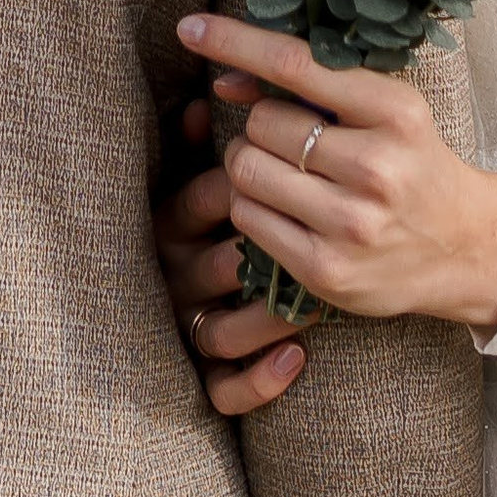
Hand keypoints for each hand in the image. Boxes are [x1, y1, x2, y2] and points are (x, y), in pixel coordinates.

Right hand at [152, 95, 311, 412]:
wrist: (314, 273)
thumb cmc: (243, 211)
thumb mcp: (209, 176)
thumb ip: (209, 143)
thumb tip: (199, 107)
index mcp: (172, 221)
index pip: (204, 203)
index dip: (248, 191)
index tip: (304, 177)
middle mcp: (177, 275)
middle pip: (217, 267)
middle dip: (265, 256)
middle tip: (325, 240)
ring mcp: (195, 325)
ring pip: (221, 332)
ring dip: (268, 317)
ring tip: (315, 303)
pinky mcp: (213, 377)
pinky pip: (225, 390)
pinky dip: (259, 380)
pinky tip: (296, 358)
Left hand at [178, 11, 496, 331]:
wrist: (466, 247)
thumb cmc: (415, 164)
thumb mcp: (384, 111)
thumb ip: (312, 88)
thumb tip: (224, 81)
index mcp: (395, 111)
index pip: (297, 65)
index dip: (235, 41)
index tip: (190, 27)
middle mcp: (375, 167)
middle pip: (261, 123)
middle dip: (261, 126)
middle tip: (294, 142)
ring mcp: (350, 223)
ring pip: (246, 170)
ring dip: (250, 166)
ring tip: (288, 176)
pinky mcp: (326, 270)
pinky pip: (247, 219)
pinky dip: (252, 208)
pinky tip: (288, 211)